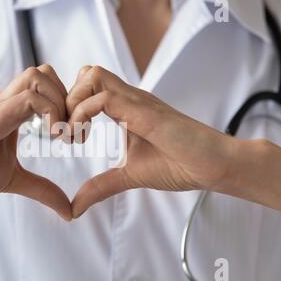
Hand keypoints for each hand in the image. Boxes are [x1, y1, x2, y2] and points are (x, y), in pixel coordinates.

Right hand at [0, 65, 71, 219]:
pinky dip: (49, 113)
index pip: (48, 85)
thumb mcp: (13, 179)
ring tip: (60, 135)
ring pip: (38, 76)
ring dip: (59, 103)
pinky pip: (28, 98)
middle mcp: (6, 102)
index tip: (73, 137)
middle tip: (70, 134)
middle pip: (46, 72)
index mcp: (12, 111)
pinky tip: (49, 137)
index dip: (68, 105)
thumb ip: (42, 189)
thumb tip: (69, 211)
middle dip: (68, 99)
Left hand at [67, 66, 237, 217]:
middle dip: (65, 99)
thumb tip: (74, 208)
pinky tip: (84, 137)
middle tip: (66, 132)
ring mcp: (137, 101)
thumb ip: (100, 186)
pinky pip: (104, 98)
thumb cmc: (179, 165)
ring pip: (92, 76)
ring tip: (75, 135)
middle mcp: (129, 98)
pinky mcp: (144, 111)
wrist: (214, 166)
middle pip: (86, 72)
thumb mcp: (128, 176)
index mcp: (125, 108)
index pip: (88, 85)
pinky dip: (83, 114)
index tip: (67, 135)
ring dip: (73, 103)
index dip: (69, 105)